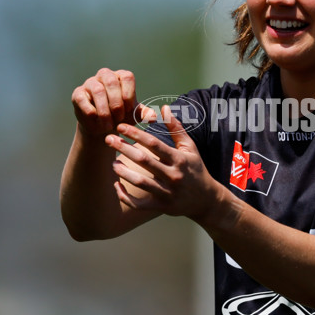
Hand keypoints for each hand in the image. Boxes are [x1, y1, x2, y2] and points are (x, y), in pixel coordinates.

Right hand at [71, 68, 154, 136]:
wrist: (101, 126)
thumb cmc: (121, 117)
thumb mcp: (133, 115)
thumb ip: (144, 114)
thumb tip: (155, 117)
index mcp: (122, 76)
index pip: (127, 77)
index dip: (129, 95)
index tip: (129, 111)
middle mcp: (106, 75)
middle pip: (112, 82)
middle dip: (116, 103)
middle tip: (119, 119)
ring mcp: (90, 83)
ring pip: (98, 90)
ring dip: (104, 110)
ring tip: (108, 125)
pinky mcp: (78, 93)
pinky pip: (82, 98)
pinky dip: (89, 110)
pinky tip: (95, 120)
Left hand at [105, 106, 219, 221]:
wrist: (206, 199)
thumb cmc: (195, 168)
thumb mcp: (190, 147)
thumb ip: (176, 128)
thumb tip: (164, 108)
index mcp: (179, 159)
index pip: (154, 144)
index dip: (136, 134)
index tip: (120, 126)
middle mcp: (173, 176)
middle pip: (144, 160)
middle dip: (124, 148)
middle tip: (108, 139)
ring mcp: (167, 193)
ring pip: (140, 183)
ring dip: (123, 172)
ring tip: (112, 163)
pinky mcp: (161, 207)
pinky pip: (139, 205)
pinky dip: (125, 196)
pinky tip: (117, 185)